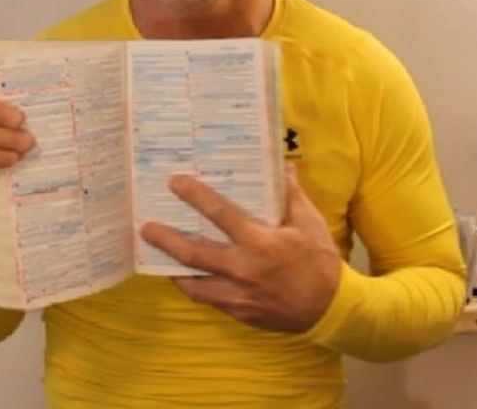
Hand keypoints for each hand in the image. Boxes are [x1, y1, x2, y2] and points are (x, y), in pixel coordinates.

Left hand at [140, 164, 341, 332]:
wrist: (330, 308)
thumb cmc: (319, 262)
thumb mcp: (310, 223)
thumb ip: (292, 194)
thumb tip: (284, 165)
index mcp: (259, 242)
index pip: (219, 214)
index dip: (195, 196)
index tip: (175, 182)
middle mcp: (243, 269)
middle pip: (194, 253)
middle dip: (166, 239)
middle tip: (146, 227)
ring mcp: (238, 295)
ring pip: (194, 284)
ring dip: (173, 269)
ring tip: (157, 258)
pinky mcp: (239, 312)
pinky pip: (209, 300)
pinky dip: (195, 288)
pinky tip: (187, 278)